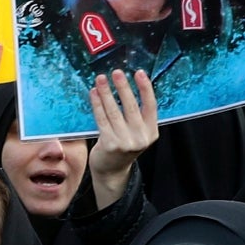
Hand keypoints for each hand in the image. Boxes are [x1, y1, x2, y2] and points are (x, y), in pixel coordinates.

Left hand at [87, 68, 159, 204]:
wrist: (111, 172)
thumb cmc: (123, 147)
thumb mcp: (137, 133)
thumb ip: (138, 117)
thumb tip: (127, 86)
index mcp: (151, 132)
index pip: (151, 106)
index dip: (145, 88)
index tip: (139, 73)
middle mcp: (140, 137)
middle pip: (131, 107)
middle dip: (123, 87)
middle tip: (117, 72)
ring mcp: (125, 142)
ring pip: (114, 111)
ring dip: (107, 93)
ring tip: (101, 79)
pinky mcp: (109, 144)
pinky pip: (102, 119)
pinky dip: (97, 104)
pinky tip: (94, 93)